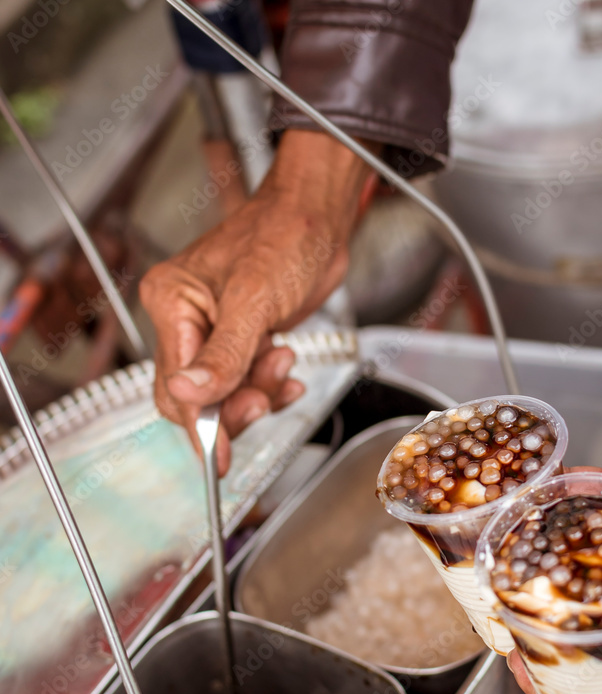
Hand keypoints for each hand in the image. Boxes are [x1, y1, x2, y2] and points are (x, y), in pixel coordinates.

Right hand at [140, 130, 375, 474]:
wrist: (321, 218)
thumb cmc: (285, 235)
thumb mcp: (254, 300)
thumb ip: (224, 355)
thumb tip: (190, 394)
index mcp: (171, 302)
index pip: (175, 384)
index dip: (200, 424)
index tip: (218, 456)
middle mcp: (185, 319)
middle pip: (195, 396)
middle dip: (232, 408)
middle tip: (263, 401)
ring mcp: (213, 330)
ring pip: (225, 393)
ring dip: (258, 393)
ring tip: (282, 365)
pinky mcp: (241, 338)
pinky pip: (247, 382)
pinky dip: (269, 387)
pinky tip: (287, 376)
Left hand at [509, 376, 601, 693]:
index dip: (579, 678)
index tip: (532, 676)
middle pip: (596, 617)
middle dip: (549, 625)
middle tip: (503, 627)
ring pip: (581, 561)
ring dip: (544, 567)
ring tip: (500, 575)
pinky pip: (582, 506)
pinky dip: (559, 506)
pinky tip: (533, 512)